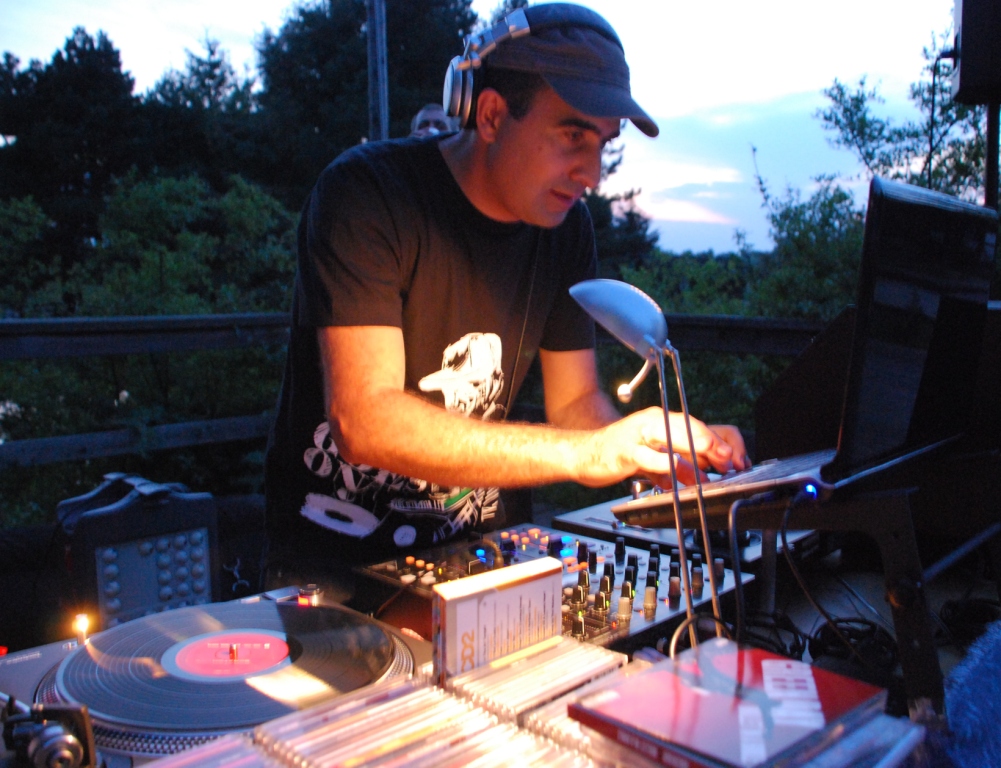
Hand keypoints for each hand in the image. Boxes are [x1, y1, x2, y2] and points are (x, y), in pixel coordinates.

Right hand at [577, 408, 748, 487]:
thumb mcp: (656, 461)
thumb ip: (680, 465)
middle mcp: (653, 423)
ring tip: (711, 456)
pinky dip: (663, 462)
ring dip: (694, 444)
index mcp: (664, 422)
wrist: (583, 454)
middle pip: (689, 424)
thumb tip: (704, 475)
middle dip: (714, 442)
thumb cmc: (620, 453)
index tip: (737, 460)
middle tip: (731, 459)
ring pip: (671, 433)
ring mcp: (638, 435)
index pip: (700, 425)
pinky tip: (675, 469)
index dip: (722, 442)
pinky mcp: (625, 451)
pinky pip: (647, 456)